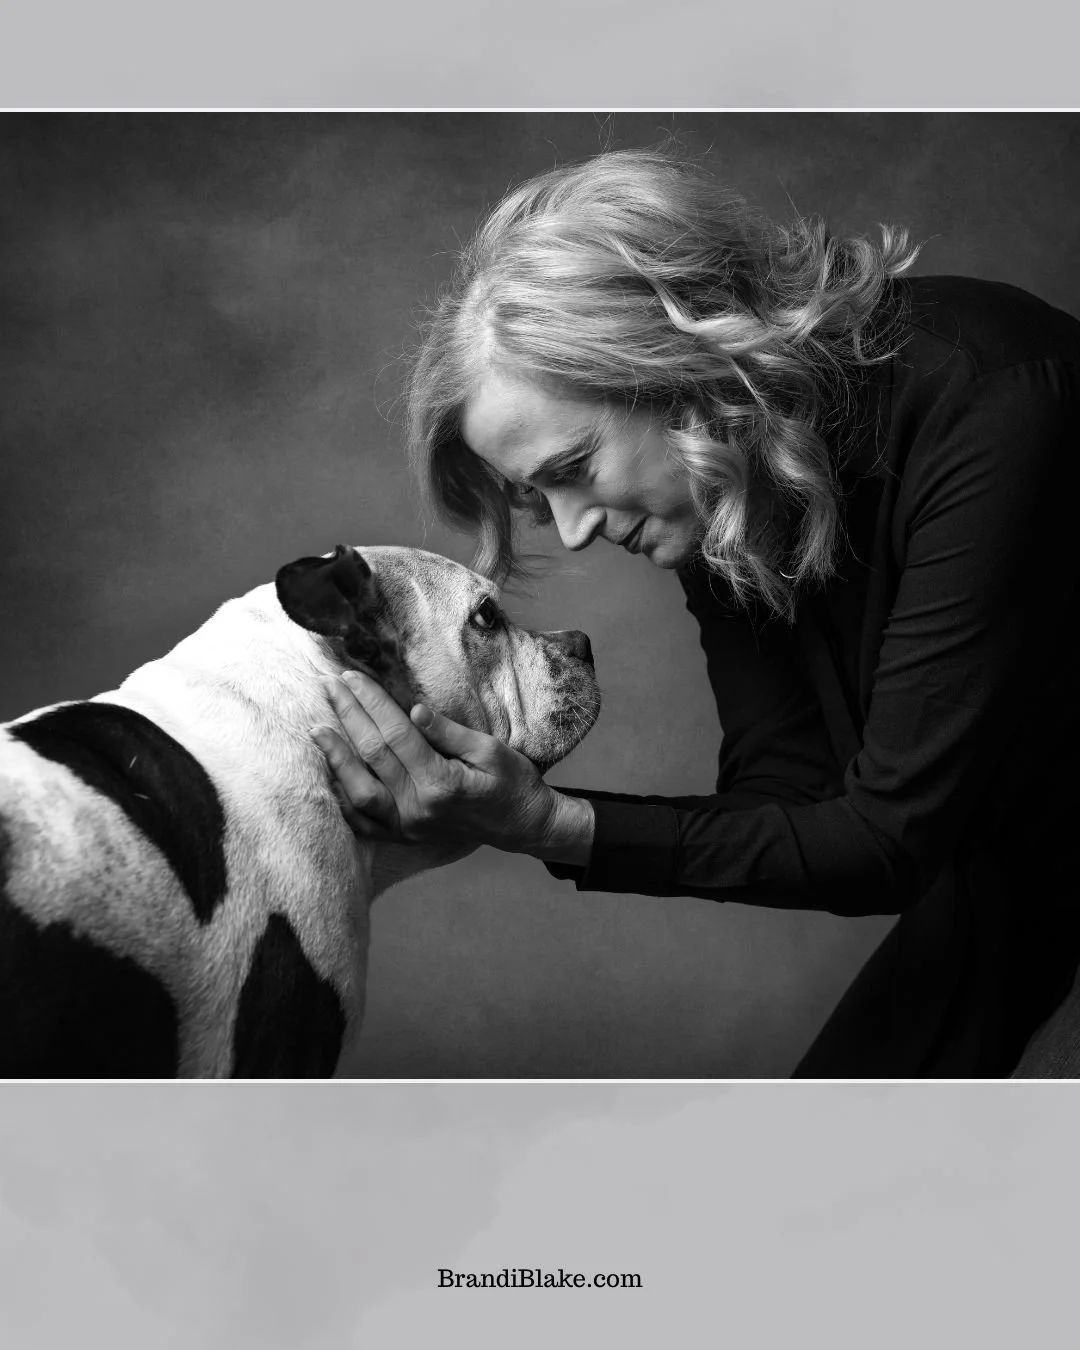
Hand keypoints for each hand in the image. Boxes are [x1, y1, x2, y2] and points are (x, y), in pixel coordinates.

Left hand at [310, 670, 571, 856]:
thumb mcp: (490, 750)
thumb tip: (413, 709)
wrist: (523, 825)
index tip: (352, 676)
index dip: (371, 702)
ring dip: (336, 758)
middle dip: (348, 716)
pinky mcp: (405, 836)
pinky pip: (364, 823)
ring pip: (359, 792)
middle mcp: (418, 808)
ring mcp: (408, 827)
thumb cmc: (513, 783)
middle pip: (373, 755)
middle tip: (329, 685)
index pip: (396, 734)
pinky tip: (331, 774)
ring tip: (318, 729)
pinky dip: (344, 799)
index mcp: (442, 783)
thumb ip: (448, 732)